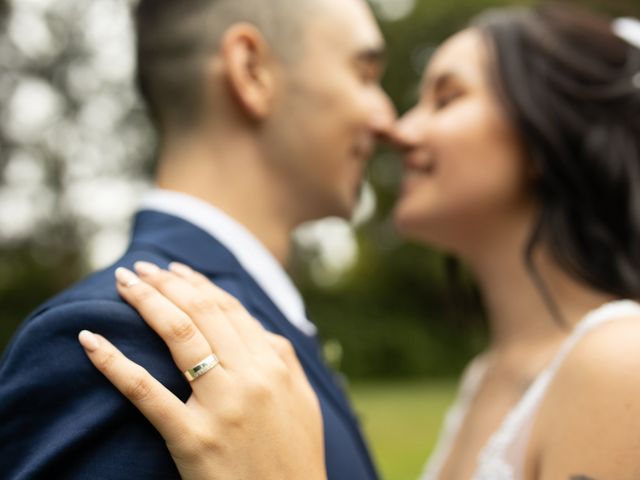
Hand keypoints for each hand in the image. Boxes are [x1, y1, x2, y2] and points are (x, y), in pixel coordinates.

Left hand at [78, 261, 325, 479]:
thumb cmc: (295, 456)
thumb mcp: (302, 400)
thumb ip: (284, 359)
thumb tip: (256, 330)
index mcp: (274, 364)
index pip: (229, 310)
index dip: (198, 284)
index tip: (174, 270)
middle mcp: (250, 376)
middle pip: (202, 313)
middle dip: (167, 283)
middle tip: (140, 268)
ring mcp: (221, 406)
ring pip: (178, 336)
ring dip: (146, 302)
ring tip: (122, 283)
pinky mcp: (192, 438)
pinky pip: (145, 392)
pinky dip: (114, 363)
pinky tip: (90, 341)